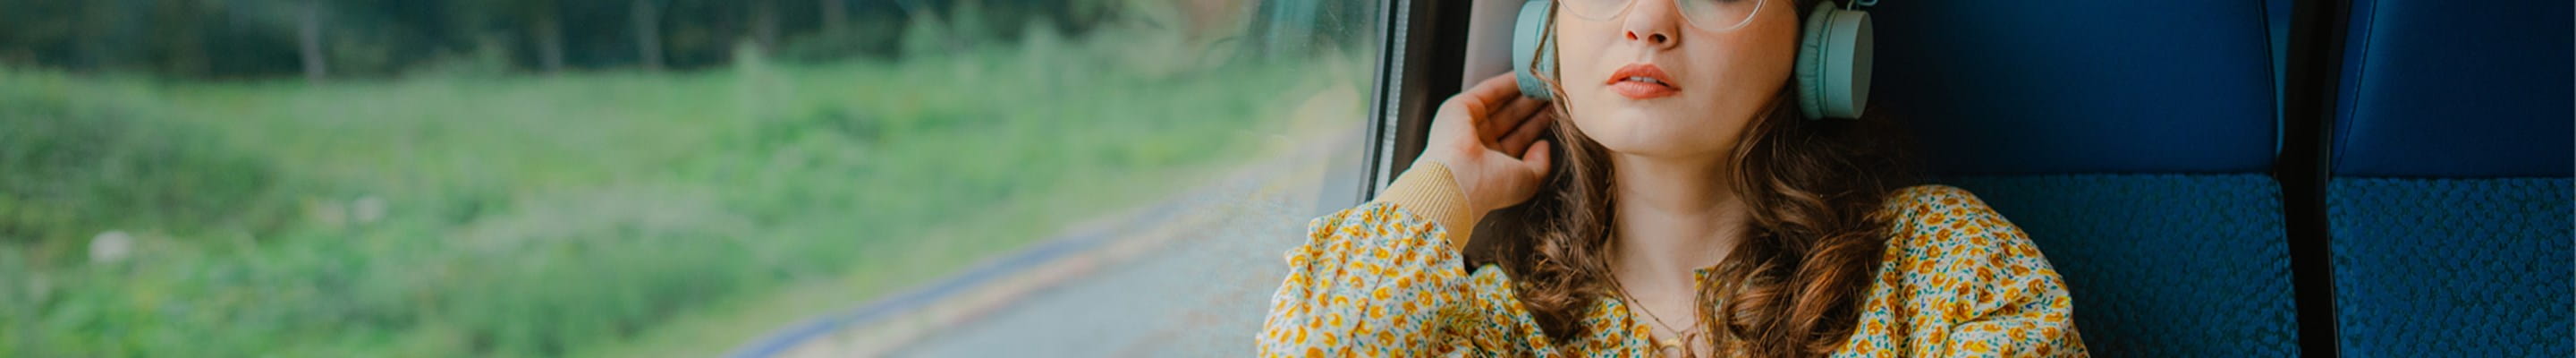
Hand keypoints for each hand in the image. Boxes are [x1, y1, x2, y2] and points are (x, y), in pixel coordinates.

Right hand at [1420, 74, 1555, 216]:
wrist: (1456, 182)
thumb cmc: (1489, 188)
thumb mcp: (1526, 181)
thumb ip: (1540, 164)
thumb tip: (1544, 145)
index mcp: (1490, 166)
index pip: (1518, 139)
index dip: (1538, 125)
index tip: (1557, 112)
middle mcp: (1477, 145)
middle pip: (1511, 118)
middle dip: (1533, 105)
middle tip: (1555, 92)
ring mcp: (1467, 125)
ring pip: (1501, 103)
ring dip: (1524, 92)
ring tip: (1547, 81)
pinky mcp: (1459, 107)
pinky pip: (1489, 90)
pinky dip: (1508, 82)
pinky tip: (1528, 75)